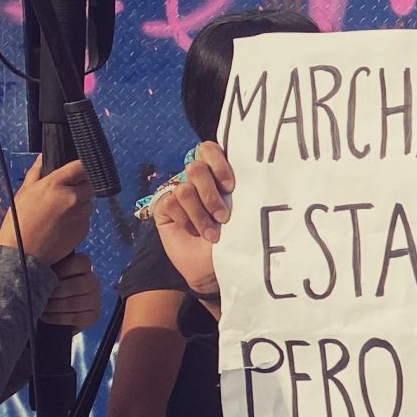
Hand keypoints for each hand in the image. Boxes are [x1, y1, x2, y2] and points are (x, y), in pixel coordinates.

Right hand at [0, 157, 94, 262]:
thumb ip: (36, 173)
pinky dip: (78, 217)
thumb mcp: (23, 192)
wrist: (24, 254)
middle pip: (89, 183)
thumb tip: (43, 157)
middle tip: (66, 192)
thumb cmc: (19, 222)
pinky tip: (62, 224)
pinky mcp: (84, 229)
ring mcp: (81, 214)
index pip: (81, 166)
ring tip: (61, 211)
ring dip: (80, 202)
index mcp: (56, 185)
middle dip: (81, 185)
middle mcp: (73, 197)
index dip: (80, 166)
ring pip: (89, 201)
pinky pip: (86, 217)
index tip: (76, 169)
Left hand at [41, 251, 100, 328]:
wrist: (53, 308)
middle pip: (77, 285)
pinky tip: (46, 317)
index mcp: (83, 266)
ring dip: (54, 307)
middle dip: (55, 292)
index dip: (62, 270)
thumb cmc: (47, 285)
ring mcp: (95, 299)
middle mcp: (92, 281)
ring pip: (76, 303)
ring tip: (41, 307)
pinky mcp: (93, 315)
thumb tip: (35, 260)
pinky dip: (58, 318)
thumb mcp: (47, 271)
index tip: (45, 275)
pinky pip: (77, 318)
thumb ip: (46, 264)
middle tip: (40, 296)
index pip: (80, 262)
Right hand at [149, 141, 234, 300]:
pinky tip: (193, 233)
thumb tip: (252, 173)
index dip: (218, 164)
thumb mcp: (242, 212)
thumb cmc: (234, 238)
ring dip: (201, 215)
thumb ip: (240, 189)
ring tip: (212, 234)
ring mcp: (178, 192)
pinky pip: (170, 203)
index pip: (209, 149)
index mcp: (217, 174)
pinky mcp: (164, 207)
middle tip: (224, 217)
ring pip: (185, 189)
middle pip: (196, 168)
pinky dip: (186, 221)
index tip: (231, 187)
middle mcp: (196, 180)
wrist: (216, 267)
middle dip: (211, 195)